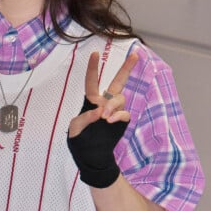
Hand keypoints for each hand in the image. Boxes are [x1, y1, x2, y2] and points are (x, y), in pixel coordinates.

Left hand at [67, 51, 138, 187]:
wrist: (91, 157)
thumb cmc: (80, 141)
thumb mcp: (75, 129)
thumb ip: (84, 118)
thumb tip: (99, 112)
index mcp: (90, 101)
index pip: (92, 81)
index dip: (93, 67)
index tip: (95, 53)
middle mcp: (104, 102)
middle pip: (117, 82)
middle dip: (126, 69)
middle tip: (135, 55)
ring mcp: (114, 112)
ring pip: (120, 99)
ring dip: (113, 105)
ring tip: (105, 117)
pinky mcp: (121, 122)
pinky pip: (125, 113)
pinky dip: (119, 115)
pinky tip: (110, 120)